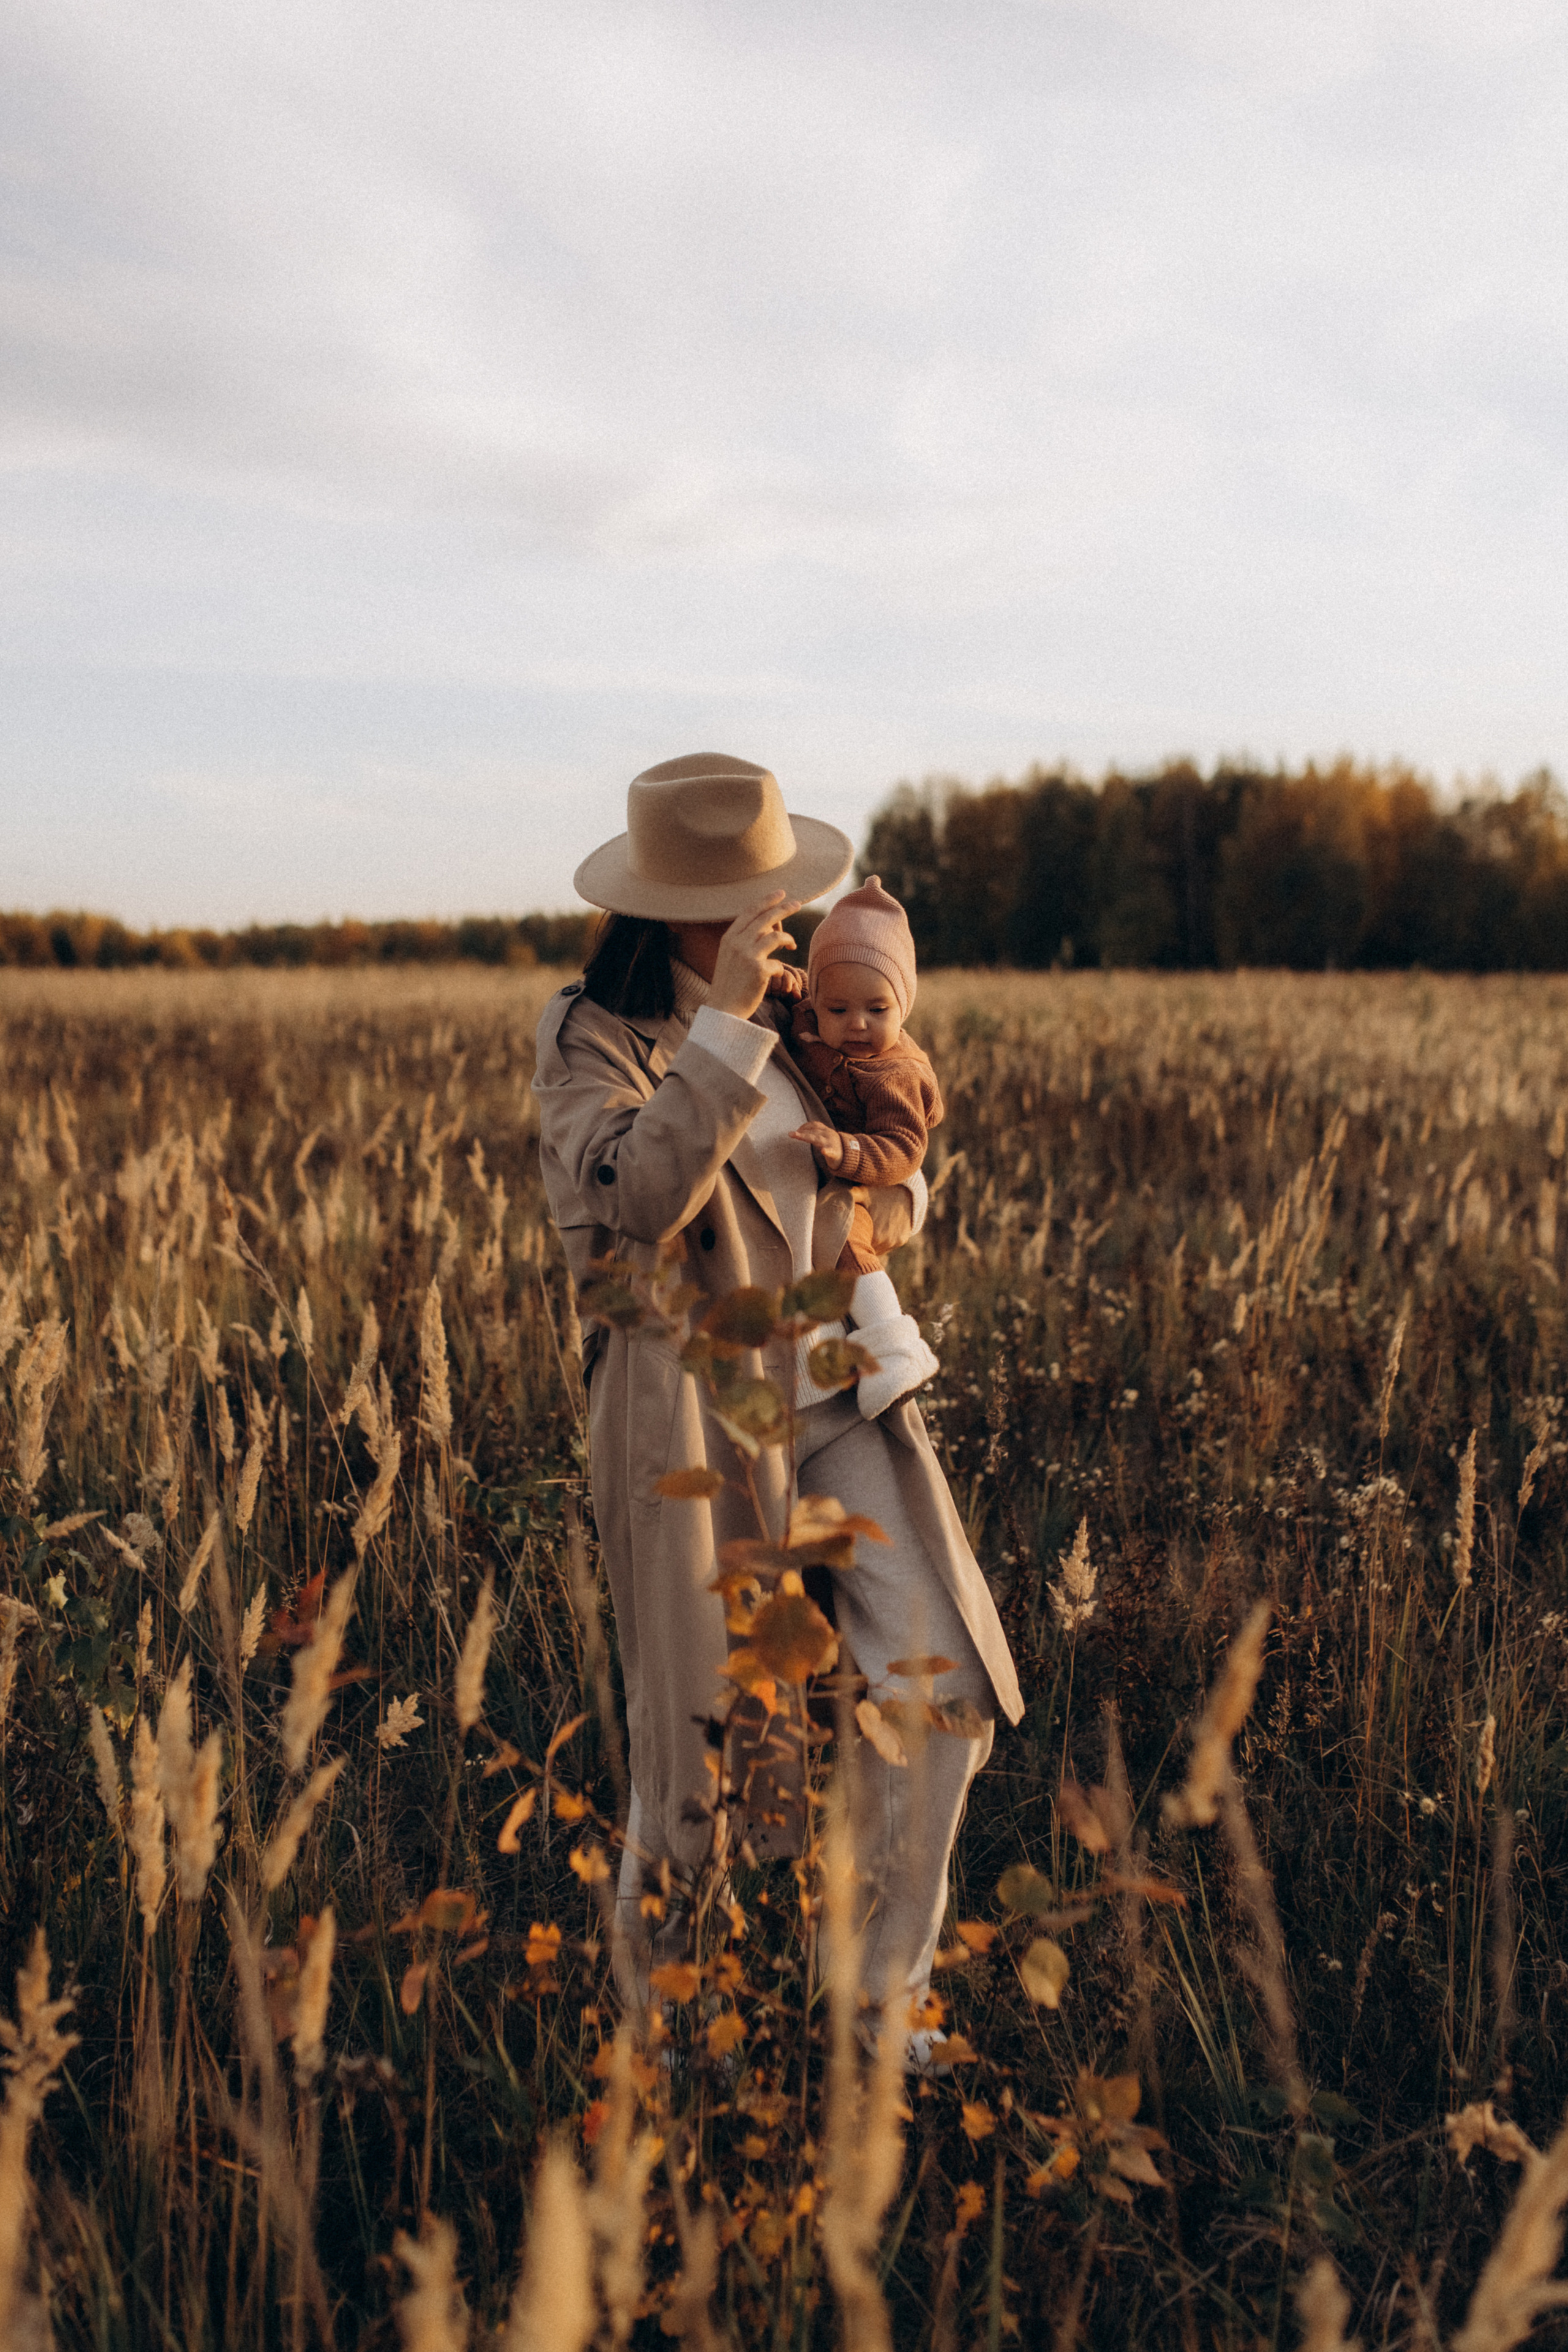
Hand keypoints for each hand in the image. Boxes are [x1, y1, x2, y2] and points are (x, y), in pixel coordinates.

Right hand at [708, 893, 799, 1019]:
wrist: (722, 1011)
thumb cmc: (729, 985)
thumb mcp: (730, 957)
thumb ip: (744, 941)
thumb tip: (768, 928)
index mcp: (729, 938)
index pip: (750, 911)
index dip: (767, 900)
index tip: (781, 893)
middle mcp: (737, 943)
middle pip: (766, 918)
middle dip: (784, 908)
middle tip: (798, 904)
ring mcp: (748, 956)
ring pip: (776, 937)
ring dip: (788, 939)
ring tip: (792, 946)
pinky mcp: (759, 971)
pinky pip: (779, 963)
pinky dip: (780, 968)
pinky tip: (776, 974)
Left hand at [790, 1119, 845, 1171]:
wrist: (849, 1154)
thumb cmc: (833, 1145)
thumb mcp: (825, 1136)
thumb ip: (815, 1132)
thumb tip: (800, 1130)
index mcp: (826, 1131)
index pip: (814, 1125)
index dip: (804, 1126)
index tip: (795, 1131)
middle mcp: (828, 1135)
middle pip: (813, 1132)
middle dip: (801, 1132)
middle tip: (791, 1134)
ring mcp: (831, 1143)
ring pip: (818, 1139)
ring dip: (807, 1137)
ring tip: (798, 1136)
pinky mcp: (834, 1153)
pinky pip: (831, 1151)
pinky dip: (827, 1151)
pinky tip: (823, 1151)